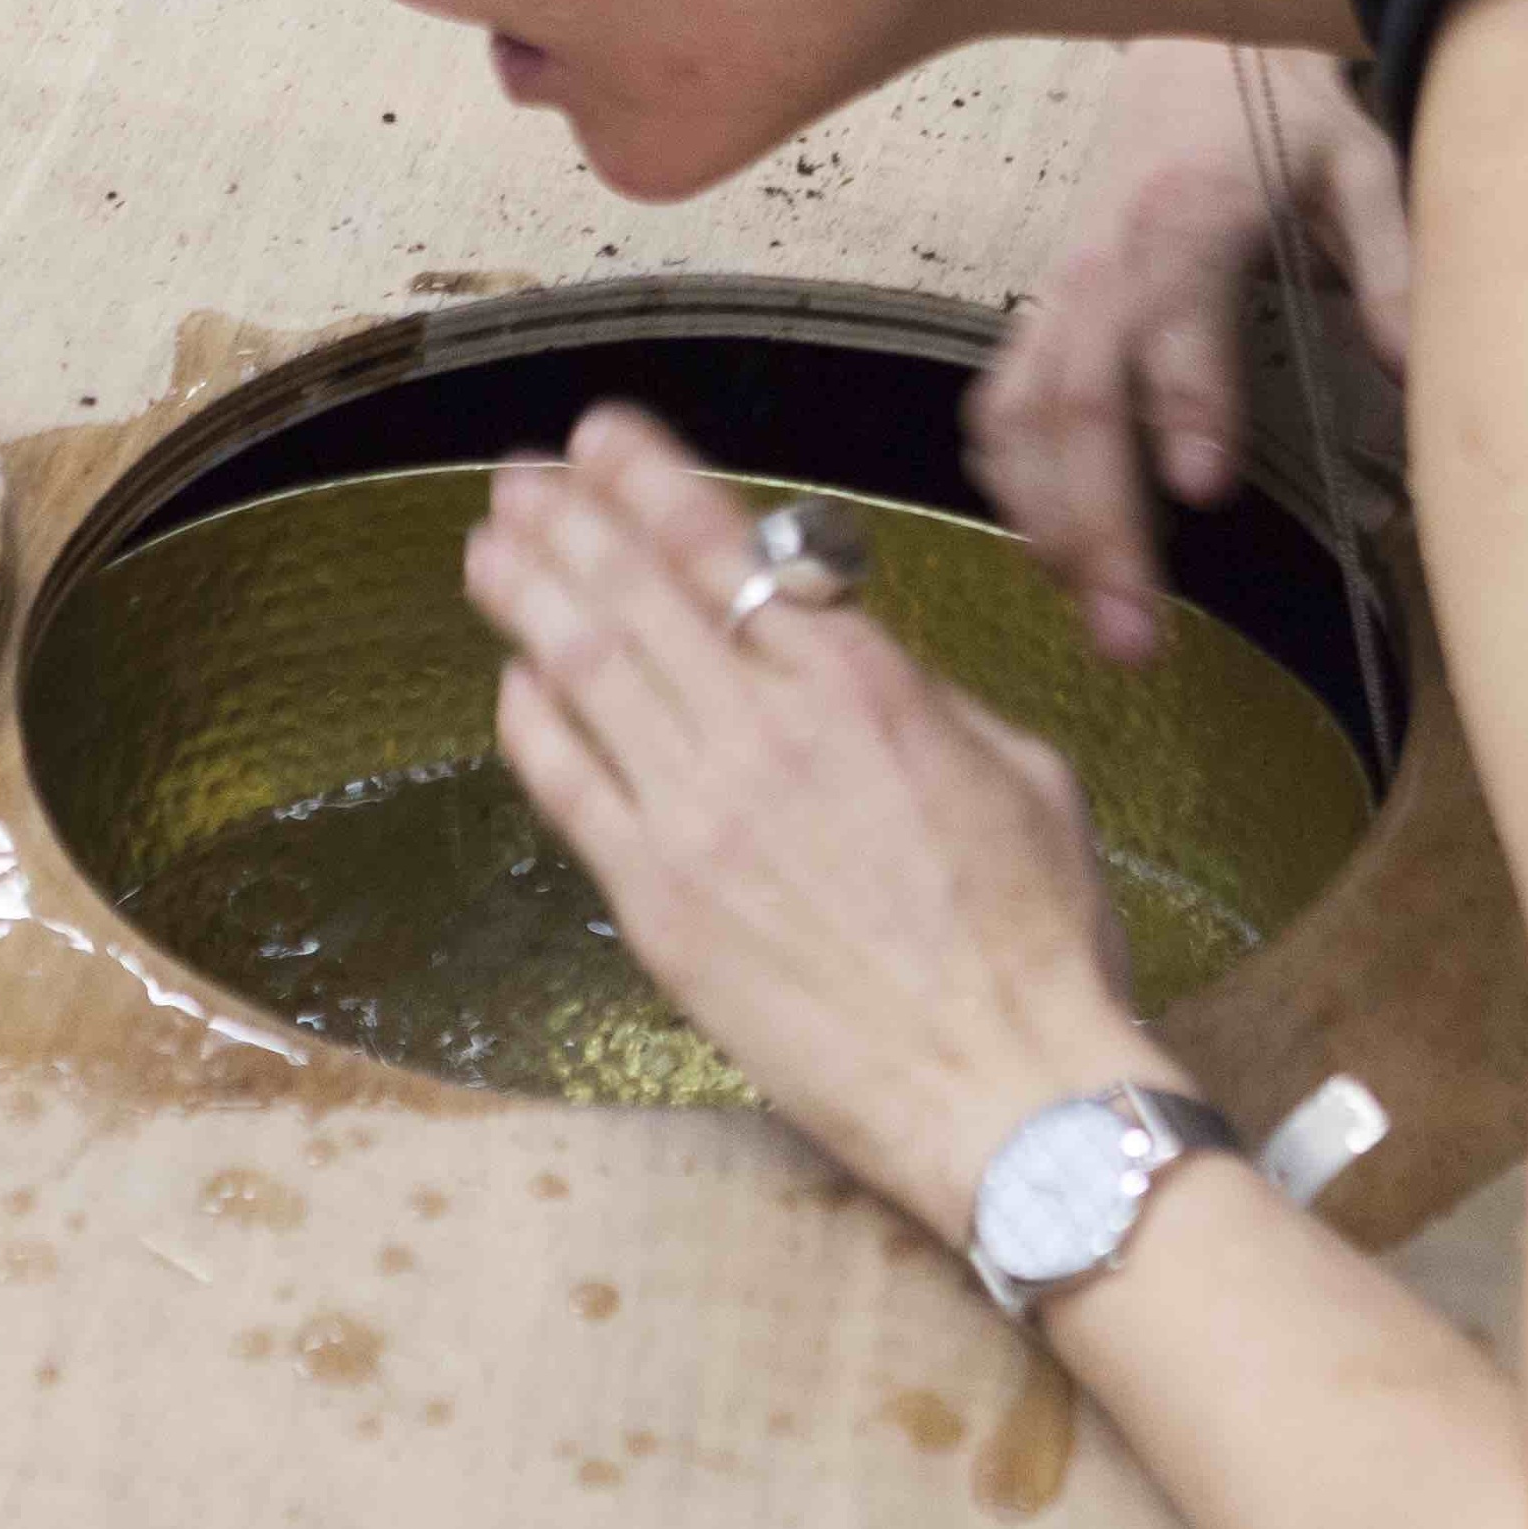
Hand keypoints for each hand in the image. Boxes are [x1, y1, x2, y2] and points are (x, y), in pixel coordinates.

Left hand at [462, 404, 1150, 1236]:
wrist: (1005, 1088)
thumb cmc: (1038, 941)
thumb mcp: (1018, 771)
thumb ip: (920, 695)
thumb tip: (855, 657)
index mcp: (863, 685)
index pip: (723, 550)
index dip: (646, 482)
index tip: (601, 440)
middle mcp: (766, 734)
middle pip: (632, 594)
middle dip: (567, 522)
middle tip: (519, 479)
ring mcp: (699, 819)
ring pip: (583, 673)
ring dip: (528, 598)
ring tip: (489, 548)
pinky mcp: (658, 905)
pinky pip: (568, 789)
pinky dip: (531, 723)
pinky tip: (513, 683)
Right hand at [970, 39, 1409, 667]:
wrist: (1185, 44)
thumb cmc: (1277, 111)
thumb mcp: (1357, 162)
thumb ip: (1390, 263)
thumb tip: (1417, 374)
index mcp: (1189, 218)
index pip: (1175, 321)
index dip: (1184, 400)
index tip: (1204, 488)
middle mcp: (1107, 265)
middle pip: (1078, 404)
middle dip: (1098, 523)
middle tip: (1135, 635)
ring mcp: (1061, 292)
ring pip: (1021, 419)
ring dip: (1048, 526)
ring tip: (1097, 621)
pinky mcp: (1041, 312)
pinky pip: (1000, 406)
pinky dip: (1011, 484)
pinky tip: (1050, 551)